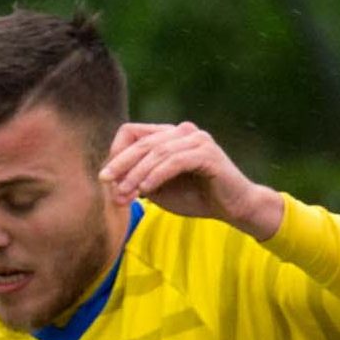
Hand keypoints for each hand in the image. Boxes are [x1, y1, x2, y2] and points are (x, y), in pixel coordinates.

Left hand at [100, 121, 279, 239]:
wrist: (233, 208)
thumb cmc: (196, 198)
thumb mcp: (159, 189)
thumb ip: (138, 180)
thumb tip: (110, 180)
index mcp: (169, 135)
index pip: (132, 133)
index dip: (116, 154)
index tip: (106, 179)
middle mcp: (182, 131)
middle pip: (142, 141)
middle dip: (121, 166)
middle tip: (107, 185)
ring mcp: (196, 139)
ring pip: (157, 152)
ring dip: (137, 175)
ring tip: (125, 195)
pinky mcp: (207, 152)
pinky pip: (176, 161)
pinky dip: (157, 175)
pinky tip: (145, 190)